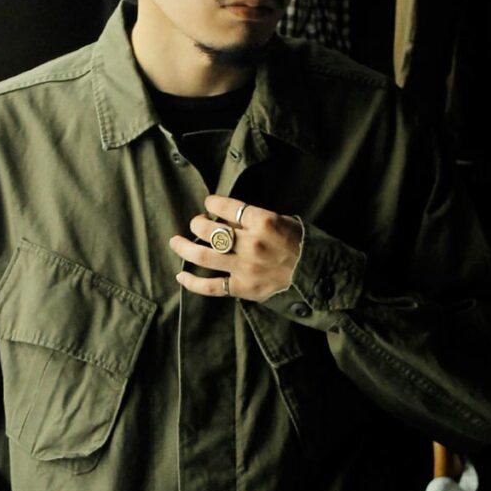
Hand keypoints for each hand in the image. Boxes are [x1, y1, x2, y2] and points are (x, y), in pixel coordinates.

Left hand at [169, 194, 301, 300]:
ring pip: (203, 255)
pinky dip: (193, 282)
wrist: (316, 277)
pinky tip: (181, 276)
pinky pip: (211, 287)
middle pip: (209, 229)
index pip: (227, 207)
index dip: (213, 203)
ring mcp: (244, 267)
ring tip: (175, 242)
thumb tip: (229, 219)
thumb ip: (256, 219)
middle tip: (196, 223)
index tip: (209, 203)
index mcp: (263, 221)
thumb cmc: (302, 245)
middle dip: (197, 223)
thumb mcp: (284, 221)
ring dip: (184, 247)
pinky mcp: (242, 288)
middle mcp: (250, 243)